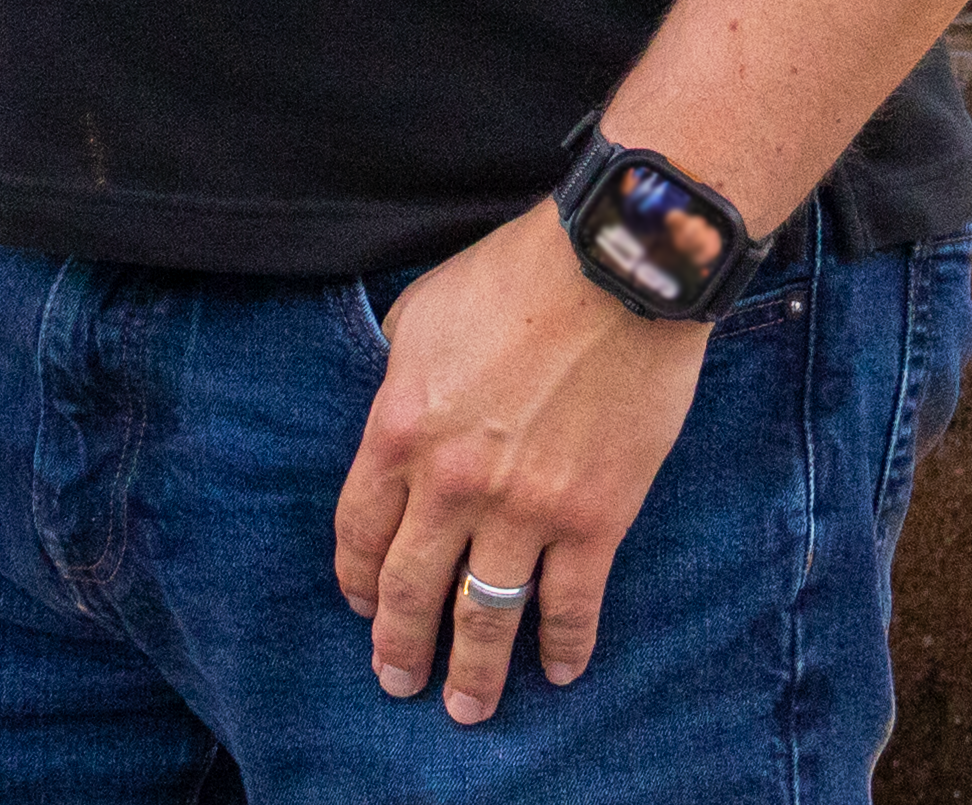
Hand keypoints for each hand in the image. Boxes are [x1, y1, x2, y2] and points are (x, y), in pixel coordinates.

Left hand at [331, 200, 707, 725]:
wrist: (615, 265)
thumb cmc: (517, 274)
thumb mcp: (422, 311)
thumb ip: (397, 376)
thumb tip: (395, 422)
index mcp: (400, 429)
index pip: (359, 532)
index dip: (356, 580)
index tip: (362, 606)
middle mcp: (452, 483)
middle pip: (410, 589)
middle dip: (400, 645)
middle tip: (398, 680)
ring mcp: (525, 508)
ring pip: (485, 615)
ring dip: (472, 671)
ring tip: (466, 707)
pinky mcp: (595, 518)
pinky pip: (570, 606)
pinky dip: (562, 648)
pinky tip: (556, 672)